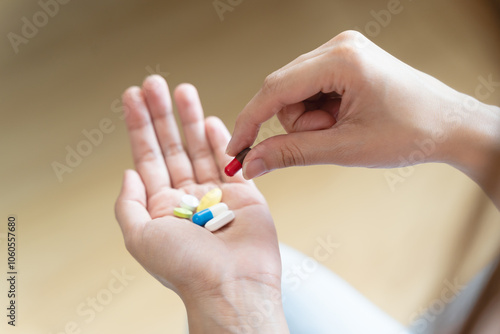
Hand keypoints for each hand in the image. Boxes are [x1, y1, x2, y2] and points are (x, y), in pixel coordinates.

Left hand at [115, 76, 287, 332]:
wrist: (231, 284)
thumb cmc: (186, 268)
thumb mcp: (139, 238)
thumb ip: (129, 204)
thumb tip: (127, 172)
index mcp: (161, 207)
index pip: (147, 157)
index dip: (139, 126)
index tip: (133, 97)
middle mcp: (187, 198)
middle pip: (172, 146)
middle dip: (162, 114)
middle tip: (155, 83)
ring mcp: (215, 194)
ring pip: (199, 148)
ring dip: (190, 118)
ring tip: (182, 90)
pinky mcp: (243, 194)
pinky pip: (230, 160)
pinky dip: (221, 139)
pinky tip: (209, 120)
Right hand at [226, 30, 499, 184]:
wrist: (450, 125)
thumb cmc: (412, 132)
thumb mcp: (346, 148)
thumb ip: (292, 153)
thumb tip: (253, 163)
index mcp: (341, 59)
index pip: (275, 89)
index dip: (250, 121)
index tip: (236, 150)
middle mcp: (339, 46)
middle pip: (283, 90)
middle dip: (296, 123)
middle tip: (325, 139)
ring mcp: (342, 52)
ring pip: (295, 92)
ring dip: (309, 120)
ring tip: (342, 130)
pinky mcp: (346, 62)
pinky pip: (311, 90)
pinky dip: (319, 112)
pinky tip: (343, 120)